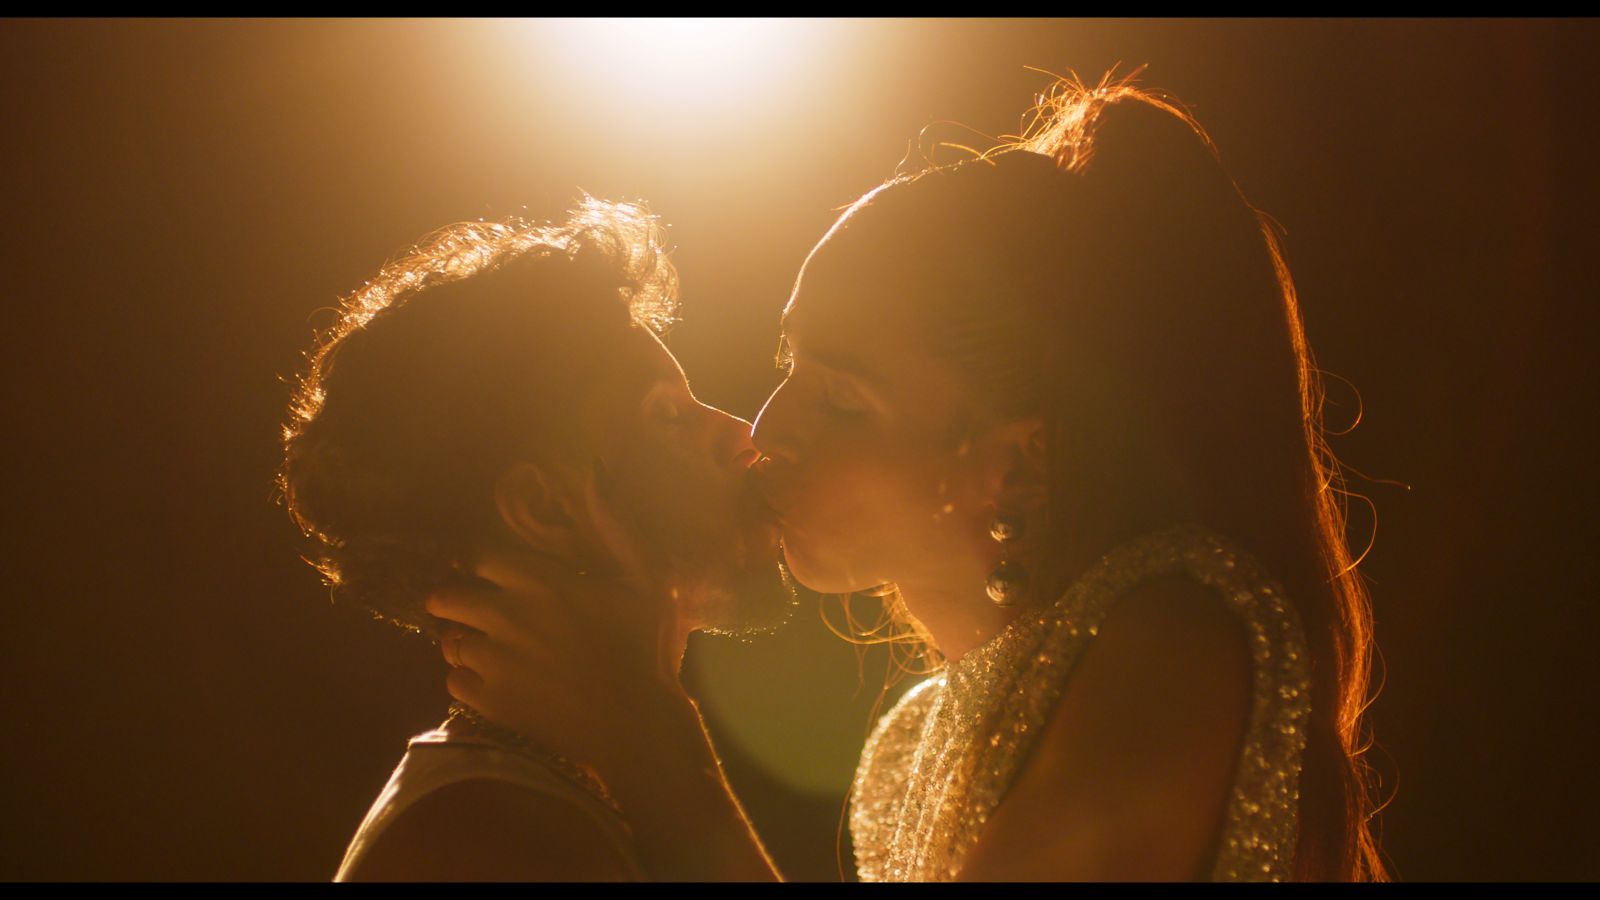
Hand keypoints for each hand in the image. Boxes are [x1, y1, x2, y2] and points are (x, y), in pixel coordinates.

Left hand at [424, 555, 701, 780]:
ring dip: (463, 642)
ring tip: (483, 649)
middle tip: (464, 607)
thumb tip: (606, 506)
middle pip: (445, 597)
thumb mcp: (642, 586)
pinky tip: (490, 681)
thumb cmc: (643, 650)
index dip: (476, 560)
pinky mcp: (491, 701)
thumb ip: (619, 544)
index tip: (483, 569)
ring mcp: (494, 661)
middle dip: (449, 599)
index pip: (479, 554)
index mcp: (539, 581)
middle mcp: (506, 615)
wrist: (635, 722)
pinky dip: (467, 679)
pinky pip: (455, 682)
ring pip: (450, 643)